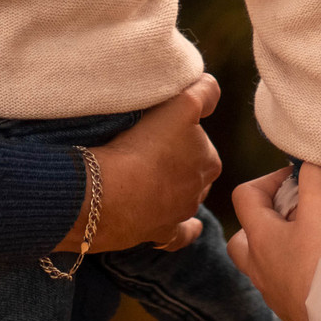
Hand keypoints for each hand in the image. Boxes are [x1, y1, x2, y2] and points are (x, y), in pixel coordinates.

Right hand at [82, 76, 220, 253]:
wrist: (109, 194)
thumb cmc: (144, 146)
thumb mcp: (181, 105)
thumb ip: (204, 92)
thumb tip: (212, 87)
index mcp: (209, 160)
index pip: (201, 140)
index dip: (184, 131)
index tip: (165, 128)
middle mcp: (199, 189)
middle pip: (192, 168)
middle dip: (178, 160)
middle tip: (150, 148)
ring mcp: (179, 213)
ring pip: (183, 196)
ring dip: (171, 187)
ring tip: (147, 176)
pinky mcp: (161, 233)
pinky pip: (181, 234)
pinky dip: (187, 229)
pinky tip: (190, 227)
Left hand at [229, 164, 320, 320]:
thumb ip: (314, 176)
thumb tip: (310, 162)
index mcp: (258, 238)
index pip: (244, 195)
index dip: (268, 179)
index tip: (296, 179)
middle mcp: (257, 267)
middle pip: (241, 237)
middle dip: (262, 220)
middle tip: (292, 214)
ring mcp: (271, 291)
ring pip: (260, 263)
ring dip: (278, 247)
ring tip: (307, 239)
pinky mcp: (289, 309)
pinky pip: (281, 284)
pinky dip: (293, 271)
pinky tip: (319, 267)